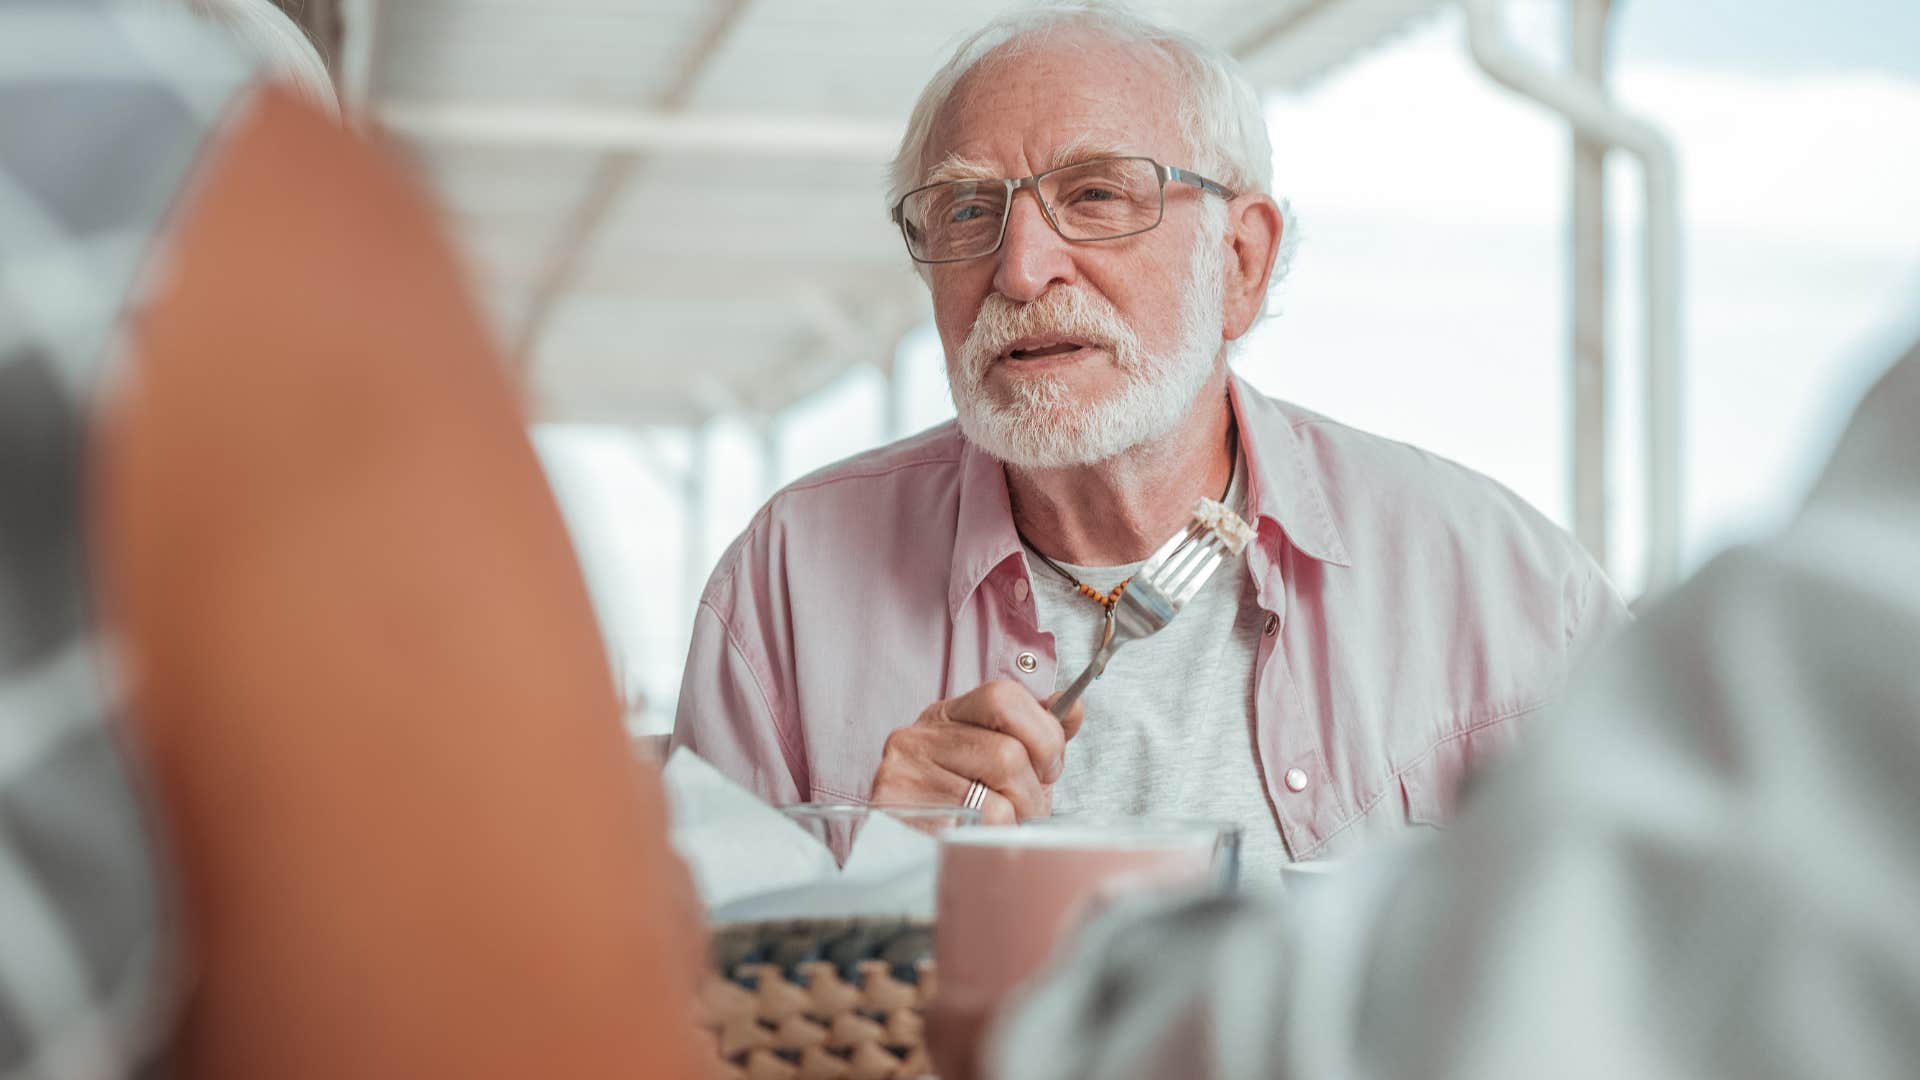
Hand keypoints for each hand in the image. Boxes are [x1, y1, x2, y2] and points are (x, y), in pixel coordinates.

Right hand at [870, 680, 1084, 823]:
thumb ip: (1039, 734)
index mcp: (949, 715)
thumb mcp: (1004, 763)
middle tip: (1027, 809)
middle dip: (1033, 790)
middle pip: (1007, 752)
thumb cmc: (963, 807)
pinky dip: (994, 839)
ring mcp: (905, 770)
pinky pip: (977, 827)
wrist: (905, 853)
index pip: (1004, 696)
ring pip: (996, 796)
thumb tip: (1072, 708)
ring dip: (1015, 820)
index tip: (1048, 767)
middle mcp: (920, 735)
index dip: (1041, 734)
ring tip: (1004, 828)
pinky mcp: (898, 809)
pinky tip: (978, 838)